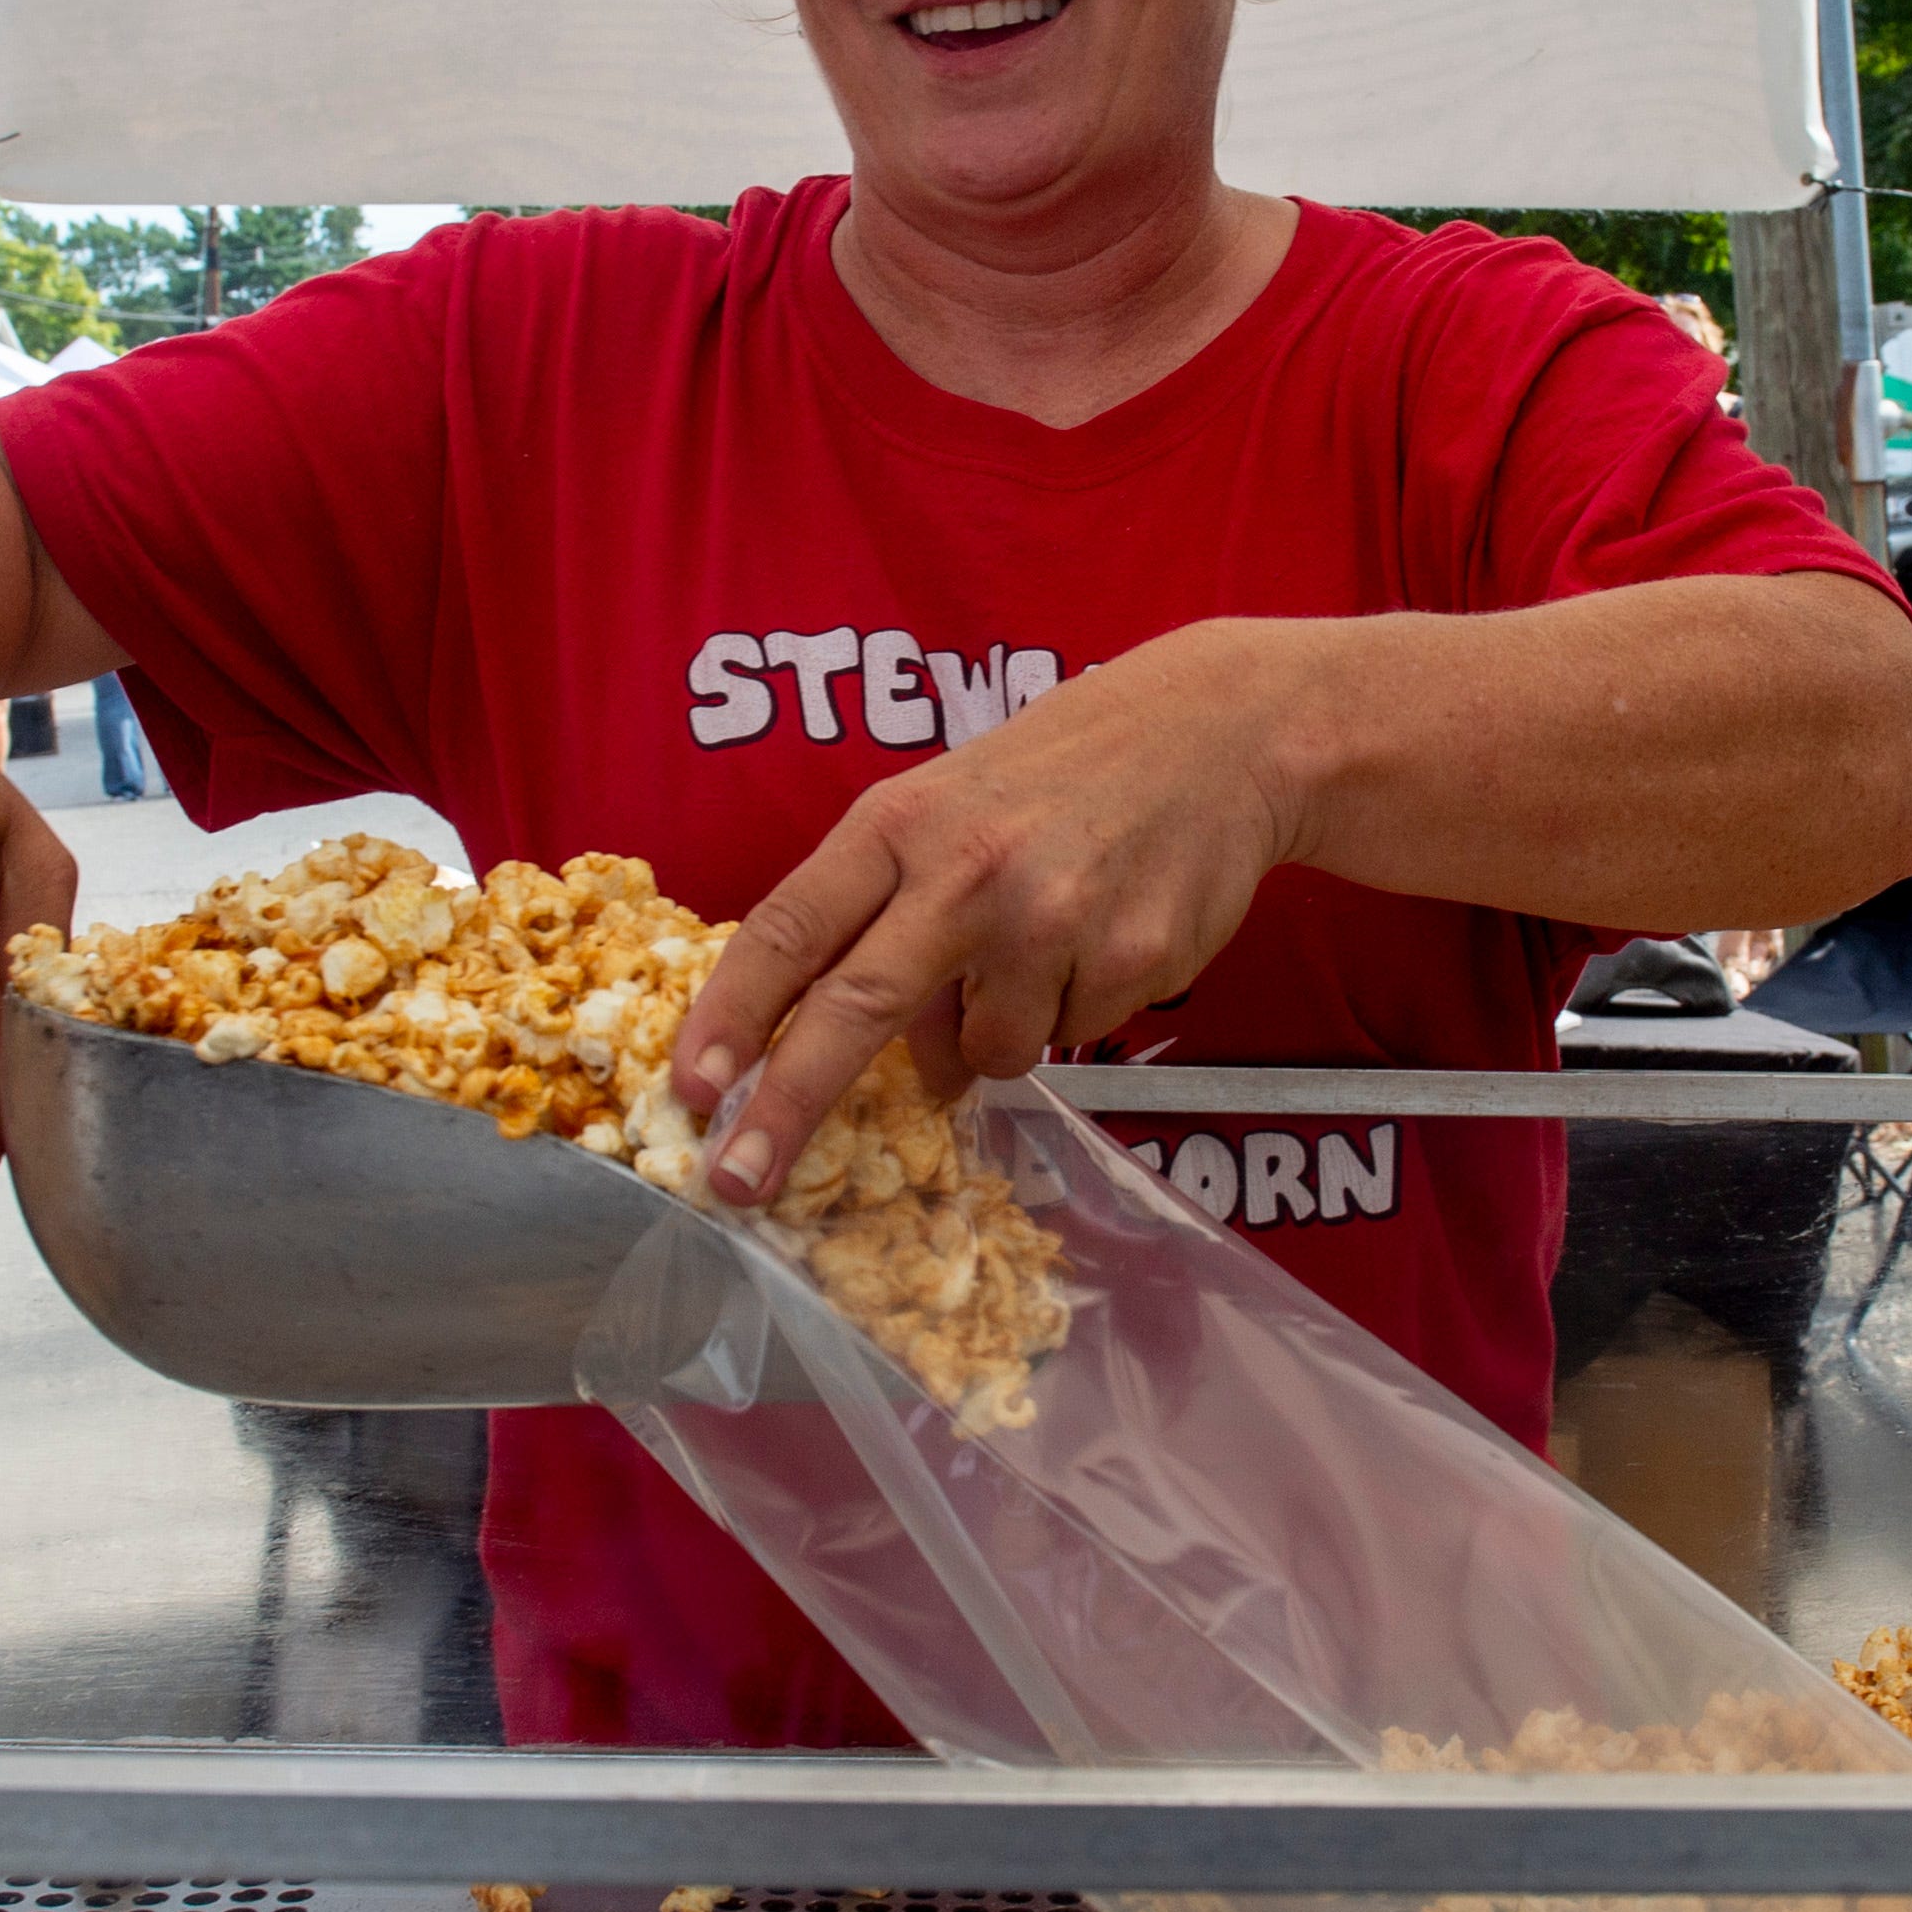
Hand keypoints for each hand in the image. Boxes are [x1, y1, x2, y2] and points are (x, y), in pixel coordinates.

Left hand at [672, 619, 1306, 1202]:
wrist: (1222, 731)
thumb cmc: (1059, 776)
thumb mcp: (952, 813)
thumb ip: (897, 923)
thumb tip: (901, 1072)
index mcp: (899, 822)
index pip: (789, 928)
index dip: (729, 1015)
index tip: (690, 1090)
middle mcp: (966, 868)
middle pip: (855, 1008)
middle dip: (789, 1107)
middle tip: (739, 1180)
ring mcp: (1050, 916)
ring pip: (984, 1051)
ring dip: (998, 1030)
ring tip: (1045, 940)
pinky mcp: (1128, 957)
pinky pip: (1071, 1037)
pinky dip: (1076, 1007)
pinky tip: (1106, 930)